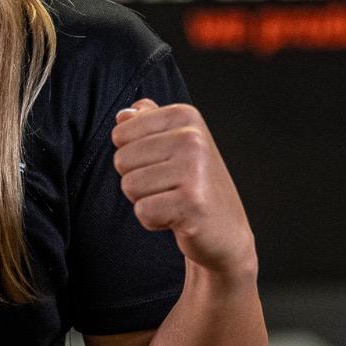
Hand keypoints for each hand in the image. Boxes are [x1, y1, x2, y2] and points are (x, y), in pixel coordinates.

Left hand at [110, 98, 256, 277]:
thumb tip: (123, 115)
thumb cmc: (194, 186)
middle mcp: (192, 138)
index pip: (120, 134)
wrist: (225, 230)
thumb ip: (148, 123)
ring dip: (146, 201)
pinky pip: (142, 211)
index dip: (133, 157)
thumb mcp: (175, 145)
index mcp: (185, 117)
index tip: (162, 165)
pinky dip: (154, 221)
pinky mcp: (191, 202)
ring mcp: (194, 169)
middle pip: (121, 160)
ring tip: (173, 201)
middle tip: (168, 187)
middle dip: (138, 181)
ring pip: (129, 186)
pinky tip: (177, 218)